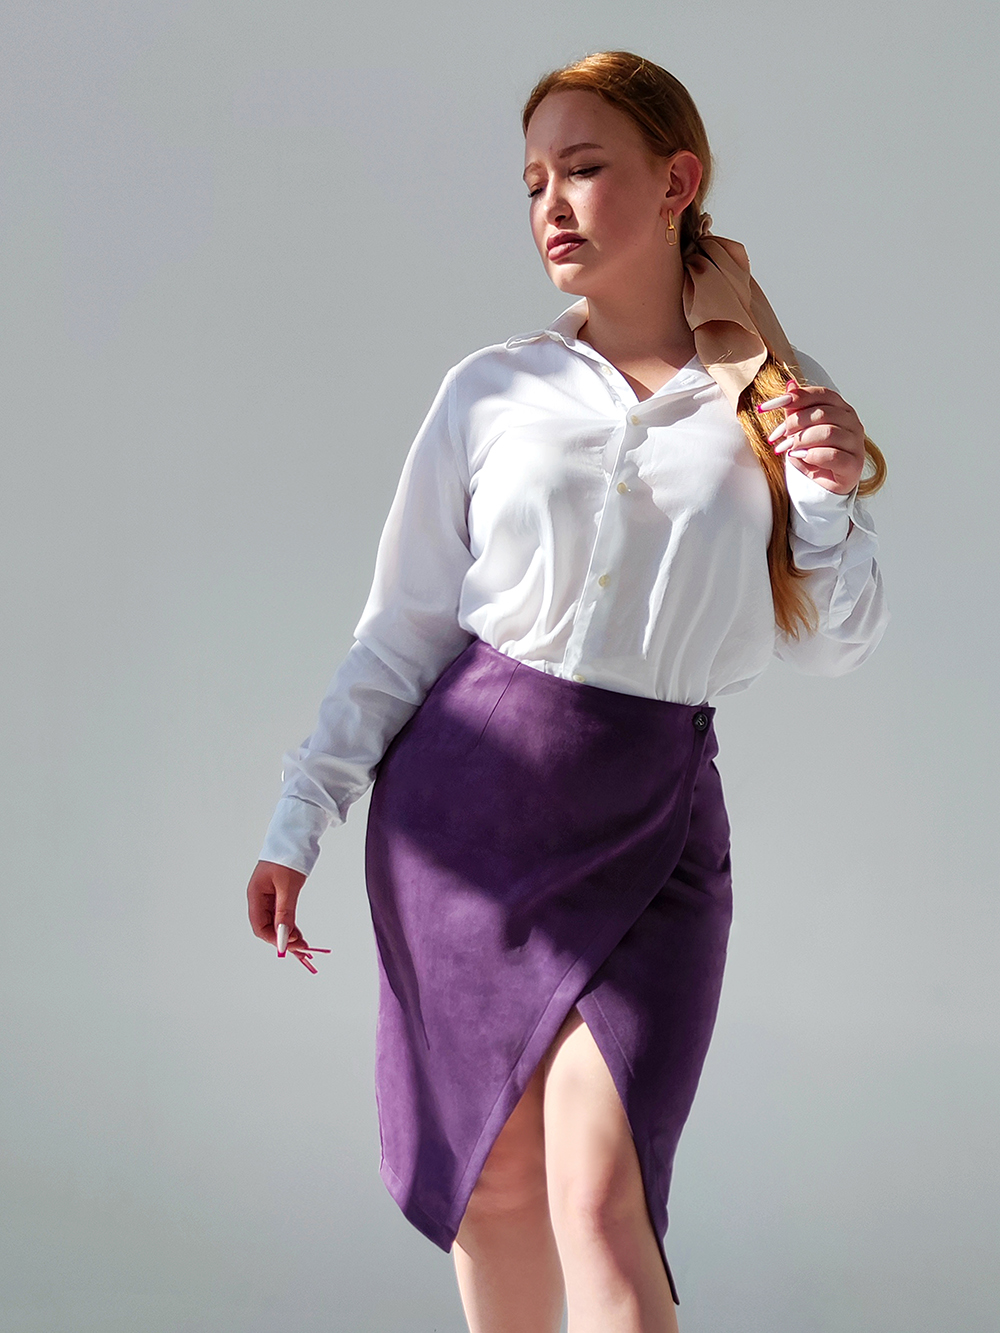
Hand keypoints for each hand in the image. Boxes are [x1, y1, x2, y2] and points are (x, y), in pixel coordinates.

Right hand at [247, 860, 328, 973]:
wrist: (295, 837)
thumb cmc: (288, 857)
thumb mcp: (288, 886)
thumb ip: (285, 912)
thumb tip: (284, 937)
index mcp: (255, 895)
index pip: (259, 926)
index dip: (274, 939)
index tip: (291, 945)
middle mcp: (259, 898)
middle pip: (266, 927)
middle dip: (283, 939)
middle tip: (302, 948)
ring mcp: (268, 896)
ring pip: (275, 923)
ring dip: (288, 934)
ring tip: (304, 945)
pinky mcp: (278, 894)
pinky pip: (282, 915)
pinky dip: (290, 925)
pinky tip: (299, 934)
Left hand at [759, 377, 864, 494]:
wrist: (822, 486)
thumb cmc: (813, 455)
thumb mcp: (799, 430)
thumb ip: (795, 409)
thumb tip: (789, 385)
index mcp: (841, 409)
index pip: (821, 394)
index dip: (794, 398)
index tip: (767, 407)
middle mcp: (853, 423)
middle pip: (824, 413)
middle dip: (795, 422)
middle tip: (777, 434)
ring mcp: (856, 444)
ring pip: (828, 433)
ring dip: (801, 440)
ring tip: (786, 448)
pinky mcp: (854, 465)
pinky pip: (833, 455)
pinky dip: (812, 455)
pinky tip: (800, 457)